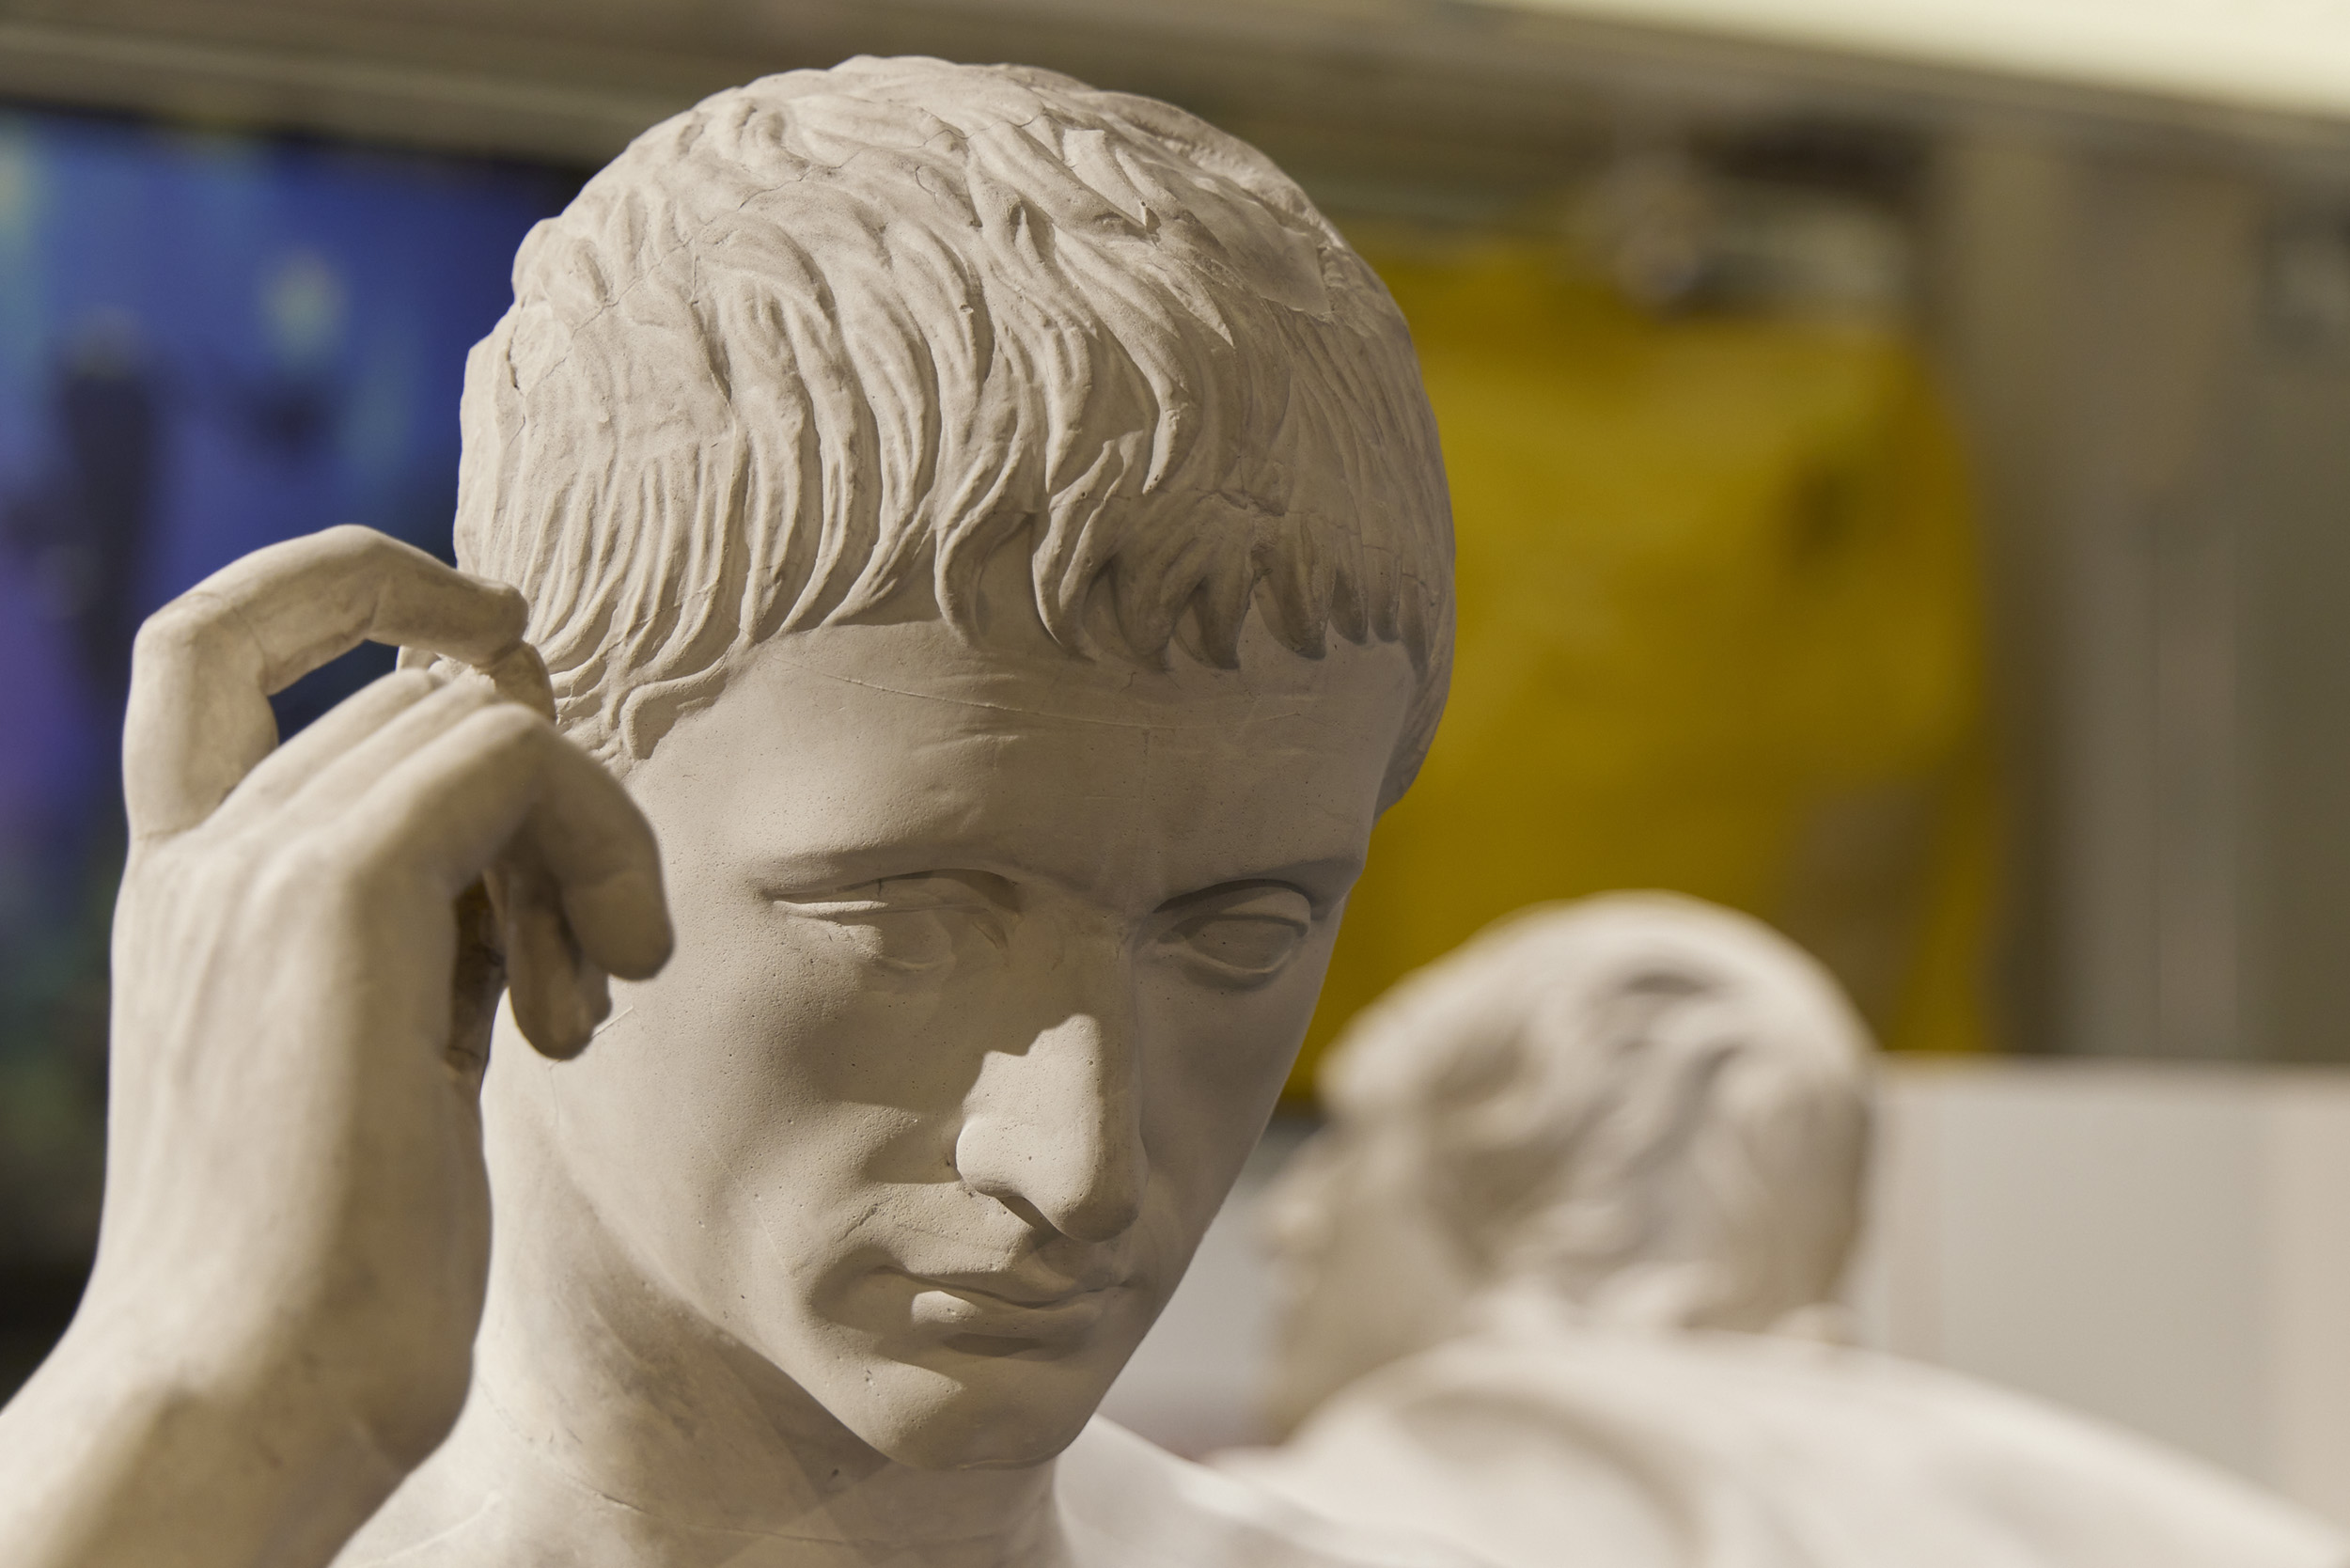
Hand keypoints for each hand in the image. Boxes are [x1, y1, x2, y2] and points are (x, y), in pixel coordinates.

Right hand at [0, 526, 671, 1567]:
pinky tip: (601, 987)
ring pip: (480, 713)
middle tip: (586, 954)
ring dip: (583, 835)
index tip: (492, 626)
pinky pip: (511, 753)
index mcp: (186, 887)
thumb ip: (421, 921)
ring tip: (585, 990)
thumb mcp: (381, 1048)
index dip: (351, 579)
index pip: (215, 638)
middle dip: (549, 795)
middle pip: (421, 691)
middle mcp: (199, 856)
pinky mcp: (333, 895)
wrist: (250, 1395)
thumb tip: (530, 824)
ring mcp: (252, 867)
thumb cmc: (334, 1262)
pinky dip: (597, 845)